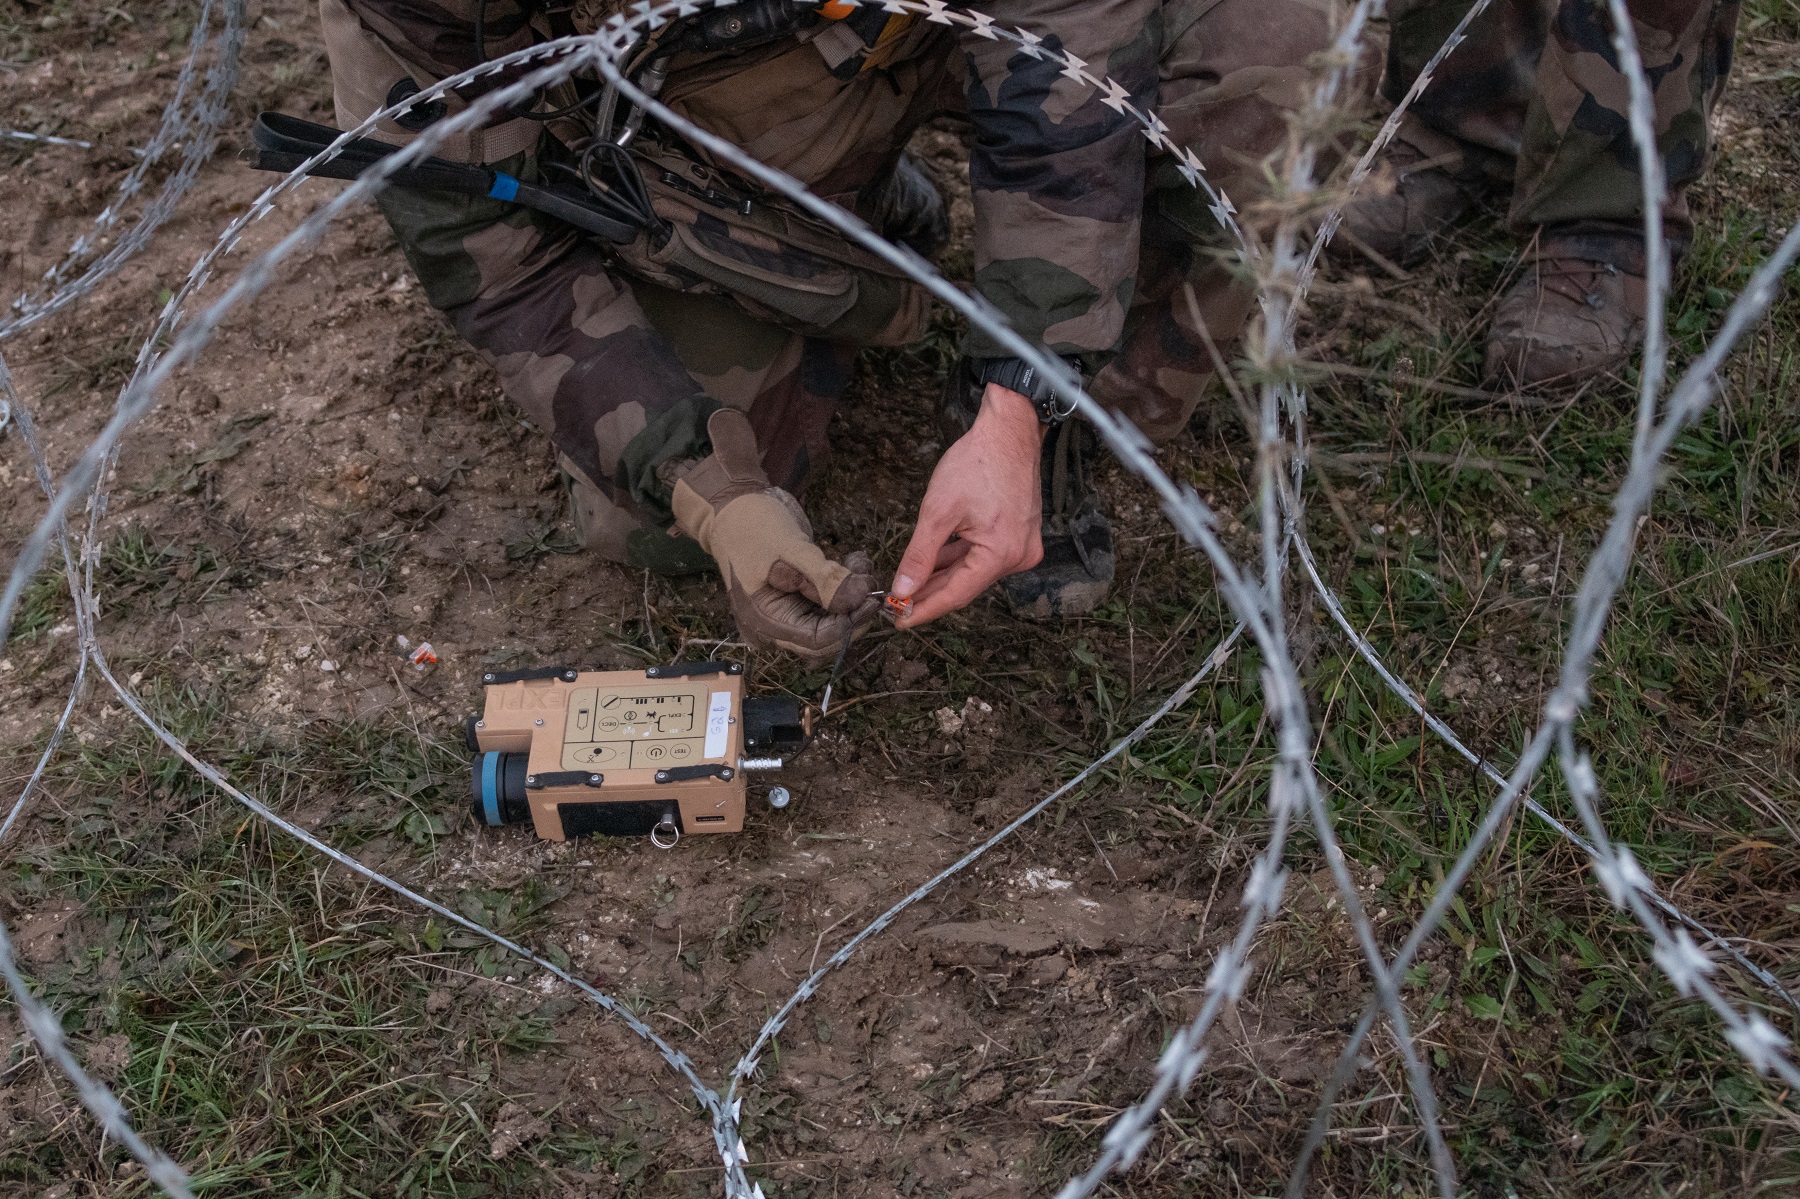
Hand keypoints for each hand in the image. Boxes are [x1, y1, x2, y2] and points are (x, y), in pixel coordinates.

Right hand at [671, 409, 879, 662]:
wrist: (735, 508)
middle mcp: (776, 625)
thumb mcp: (791, 549)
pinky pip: (828, 602)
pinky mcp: (799, 598)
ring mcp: (788, 612)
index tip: (871, 601)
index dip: (848, 624)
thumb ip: (826, 577)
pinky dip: (844, 584)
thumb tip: (860, 599)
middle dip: (853, 608)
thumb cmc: (753, 526)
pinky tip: (851, 560)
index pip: (817, 641)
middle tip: (869, 578)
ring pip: (833, 617)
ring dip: (853, 593)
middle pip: (828, 633)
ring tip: (859, 562)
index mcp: (765, 621)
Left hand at [892, 383, 1045, 627]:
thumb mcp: (938, 511)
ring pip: (974, 572)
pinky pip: (985, 558)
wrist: (1008, 432)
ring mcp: (1023, 547)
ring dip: (943, 577)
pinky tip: (936, 564)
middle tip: (898, 605)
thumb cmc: (976, 464)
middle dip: (930, 594)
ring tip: (910, 587)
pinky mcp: (1021, 536)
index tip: (898, 620)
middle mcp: (1018, 557)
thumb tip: (903, 589)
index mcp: (1001, 554)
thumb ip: (920, 555)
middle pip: (966, 586)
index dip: (924, 609)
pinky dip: (960, 560)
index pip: (956, 595)